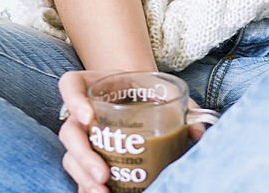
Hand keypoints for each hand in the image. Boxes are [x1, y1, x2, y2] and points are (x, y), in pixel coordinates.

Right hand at [58, 71, 207, 192]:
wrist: (140, 95)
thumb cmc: (147, 91)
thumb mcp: (162, 91)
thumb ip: (182, 106)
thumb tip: (199, 131)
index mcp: (93, 85)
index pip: (69, 85)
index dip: (73, 99)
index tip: (89, 116)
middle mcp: (81, 111)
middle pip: (69, 130)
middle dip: (83, 155)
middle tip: (102, 173)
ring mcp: (82, 136)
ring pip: (70, 156)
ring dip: (83, 176)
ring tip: (102, 190)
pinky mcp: (85, 158)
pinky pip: (78, 174)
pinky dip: (86, 185)